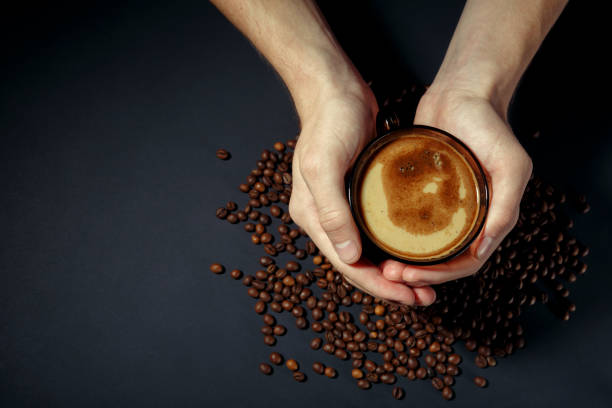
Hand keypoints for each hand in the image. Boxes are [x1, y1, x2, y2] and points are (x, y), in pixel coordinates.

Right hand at [289, 84, 436, 304]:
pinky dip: (392, 247)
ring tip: (423, 284)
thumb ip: (332, 212)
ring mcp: (341, 206)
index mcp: (313, 217)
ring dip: (393, 270)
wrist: (335, 90)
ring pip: (368, 252)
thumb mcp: (324, 166)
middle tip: (424, 299)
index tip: (410, 298)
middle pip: (358, 265)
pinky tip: (413, 251)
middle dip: (390, 286)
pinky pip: (375, 231)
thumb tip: (349, 257)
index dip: (379, 287)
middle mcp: (325, 217)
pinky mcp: (357, 194)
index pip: (347, 265)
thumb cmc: (328, 123)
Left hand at [381, 87, 532, 285]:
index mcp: (491, 217)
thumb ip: (505, 207)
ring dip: (405, 261)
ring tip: (381, 264)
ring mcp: (444, 206)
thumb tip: (484, 248)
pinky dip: (397, 237)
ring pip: (424, 247)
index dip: (439, 275)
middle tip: (389, 274)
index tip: (410, 277)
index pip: (466, 262)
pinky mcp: (423, 192)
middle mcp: (468, 217)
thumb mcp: (511, 165)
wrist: (461, 93)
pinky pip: (410, 222)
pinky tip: (377, 239)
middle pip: (442, 260)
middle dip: (417, 274)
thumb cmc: (489, 125)